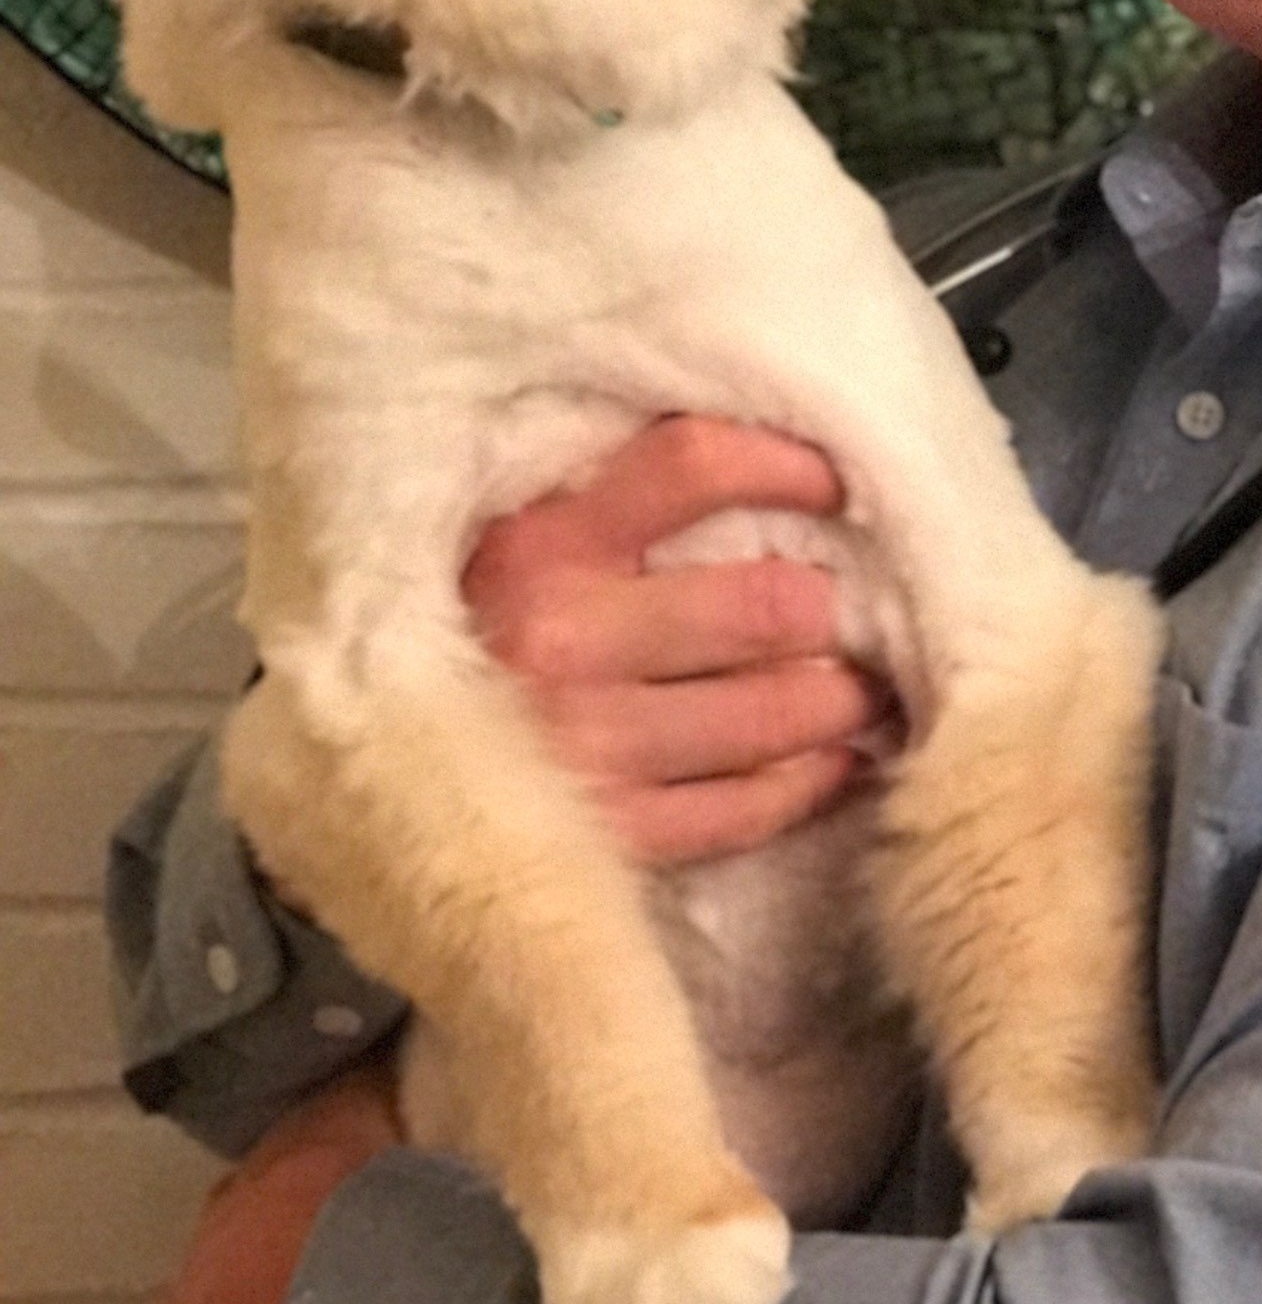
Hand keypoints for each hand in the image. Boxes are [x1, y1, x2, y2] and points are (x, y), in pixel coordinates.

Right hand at [464, 413, 891, 866]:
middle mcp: (561, 642)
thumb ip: (623, 501)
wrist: (360, 767)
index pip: (693, 467)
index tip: (836, 481)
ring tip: (858, 689)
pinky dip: (809, 783)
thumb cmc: (474, 629)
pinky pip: (746, 810)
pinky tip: (831, 764)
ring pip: (774, 714)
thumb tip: (775, 474)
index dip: (786, 465)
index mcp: (539, 545)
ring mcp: (585, 748)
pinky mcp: (607, 838)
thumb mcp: (522, 537)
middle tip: (849, 612)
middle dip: (829, 609)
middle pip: (766, 606)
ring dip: (840, 700)